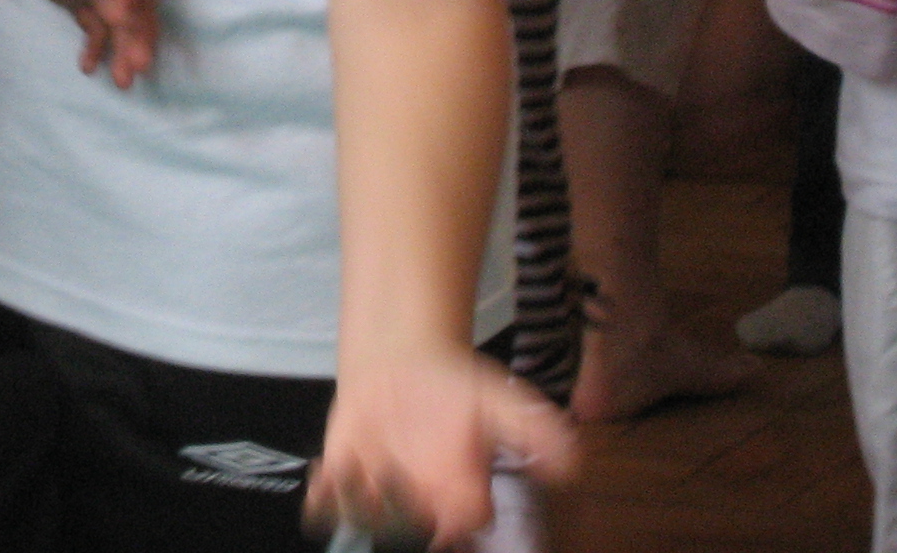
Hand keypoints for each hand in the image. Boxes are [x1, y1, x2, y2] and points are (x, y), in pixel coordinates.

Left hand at [305, 348, 575, 546]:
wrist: (405, 362)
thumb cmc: (459, 387)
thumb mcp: (500, 402)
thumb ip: (534, 430)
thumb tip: (572, 462)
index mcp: (462, 496)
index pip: (464, 527)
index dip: (453, 526)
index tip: (445, 515)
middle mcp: (421, 504)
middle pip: (412, 535)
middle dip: (401, 526)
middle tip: (395, 491)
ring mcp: (381, 494)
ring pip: (369, 522)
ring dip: (359, 508)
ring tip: (355, 476)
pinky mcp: (345, 477)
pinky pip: (330, 502)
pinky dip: (323, 498)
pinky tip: (327, 470)